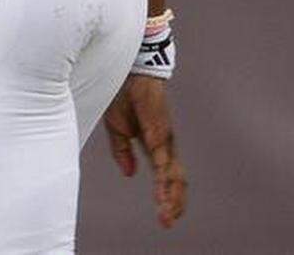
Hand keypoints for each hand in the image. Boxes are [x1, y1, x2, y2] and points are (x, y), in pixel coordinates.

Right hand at [103, 74, 186, 227]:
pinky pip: (164, 164)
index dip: (167, 193)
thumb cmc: (125, 96)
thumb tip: (130, 174)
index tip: (164, 214)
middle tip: (167, 222)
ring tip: (167, 217)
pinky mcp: (159, 136)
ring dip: (172, 198)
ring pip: (174, 175)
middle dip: (174, 202)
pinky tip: (162, 197)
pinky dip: (165, 183)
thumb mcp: (118, 129)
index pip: (165, 173)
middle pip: (175, 179)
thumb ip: (122, 151)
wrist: (132, 72)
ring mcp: (164, 140)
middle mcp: (163, 144)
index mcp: (154, 143)